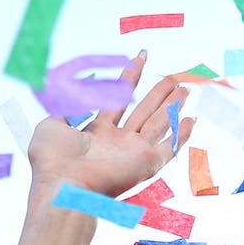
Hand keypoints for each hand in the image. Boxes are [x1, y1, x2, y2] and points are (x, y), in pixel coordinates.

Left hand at [25, 55, 191, 201]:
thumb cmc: (53, 161)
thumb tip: (79, 86)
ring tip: (185, 88)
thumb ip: (66, 104)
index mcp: (97, 132)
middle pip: (143, 111)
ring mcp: (134, 152)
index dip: (129, 76)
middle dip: (158, 92)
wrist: (64, 186)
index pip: (118, 99)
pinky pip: (170, 147)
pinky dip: (182, 134)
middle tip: (173, 77)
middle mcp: (118, 142)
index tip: (140, 58)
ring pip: (159, 123)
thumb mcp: (52, 123)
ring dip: (172, 105)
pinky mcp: (147, 162)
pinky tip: (191, 120)